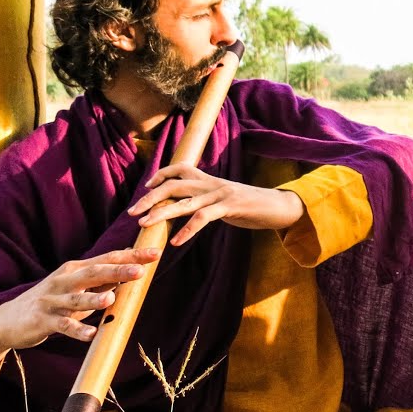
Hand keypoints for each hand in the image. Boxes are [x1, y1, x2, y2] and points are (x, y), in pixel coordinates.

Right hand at [0, 247, 161, 351]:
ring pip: (76, 299)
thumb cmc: (53, 300)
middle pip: (93, 274)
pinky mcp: (43, 321)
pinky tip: (91, 333)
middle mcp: (64, 281)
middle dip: (117, 272)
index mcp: (76, 269)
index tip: (155, 253)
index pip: (108, 258)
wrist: (10, 319)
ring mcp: (53, 301)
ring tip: (111, 300)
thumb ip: (102, 275)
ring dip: (94, 299)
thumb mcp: (77, 284)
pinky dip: (77, 329)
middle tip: (140, 271)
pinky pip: (63, 326)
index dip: (132, 256)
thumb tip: (130, 259)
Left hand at [127, 163, 304, 245]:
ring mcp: (220, 193)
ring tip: (144, 225)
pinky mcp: (230, 206)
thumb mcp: (226, 199)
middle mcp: (212, 183)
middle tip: (133, 213)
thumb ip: (207, 200)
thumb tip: (188, 209)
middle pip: (173, 185)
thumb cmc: (252, 206)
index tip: (146, 186)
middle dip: (150, 198)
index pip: (180, 169)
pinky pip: (203, 217)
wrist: (280, 206)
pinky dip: (187, 230)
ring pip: (184, 201)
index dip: (160, 175)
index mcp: (210, 180)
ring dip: (161, 213)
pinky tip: (176, 242)